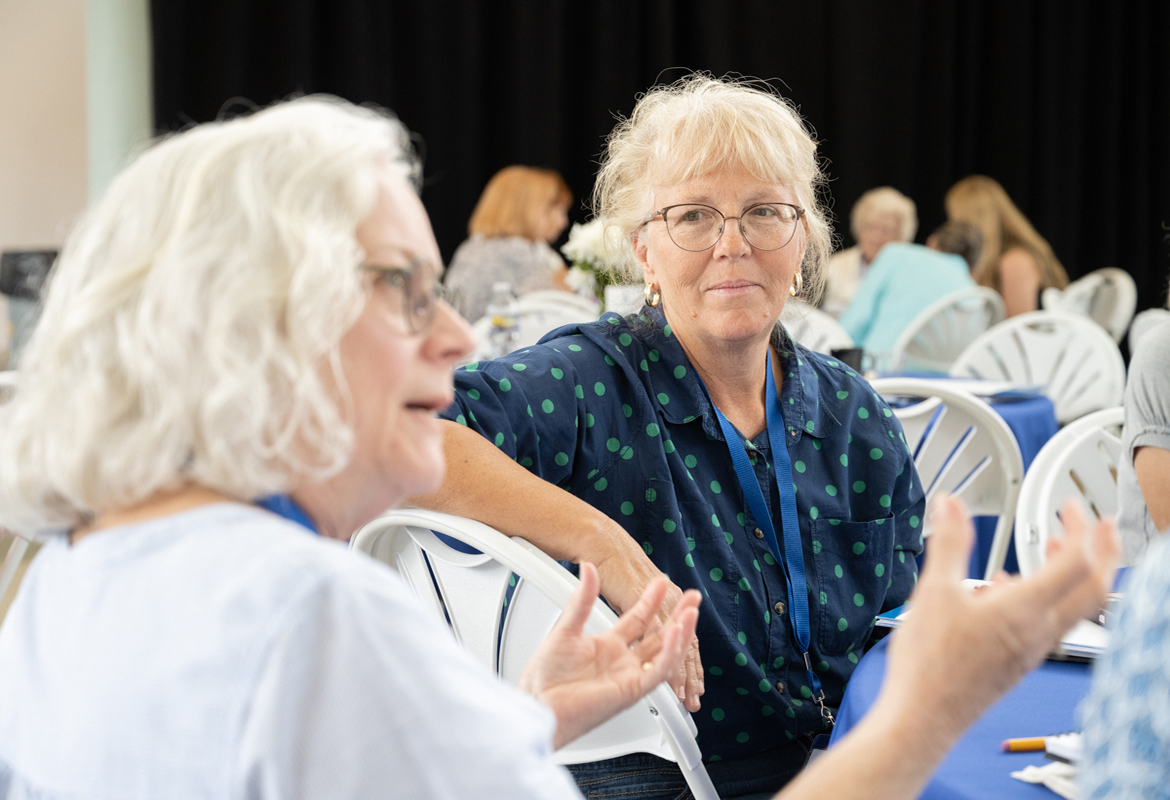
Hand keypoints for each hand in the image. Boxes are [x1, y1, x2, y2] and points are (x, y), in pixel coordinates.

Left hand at [517, 562, 700, 748]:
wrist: (537, 700)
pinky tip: (676, 634)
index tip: (662, 581)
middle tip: (692, 597)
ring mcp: (628, 676)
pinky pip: (657, 672)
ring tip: (691, 611)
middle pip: (658, 636)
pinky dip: (670, 653)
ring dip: (680, 633)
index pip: (638, 620)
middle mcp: (622, 662)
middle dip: (678, 616)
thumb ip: (582, 599)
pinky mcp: (630, 691)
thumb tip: (587, 568)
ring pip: (665, 654)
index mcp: (608, 646)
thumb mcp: (566, 627)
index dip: (652, 601)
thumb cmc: (546, 674)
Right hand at [875, 496, 1118, 743]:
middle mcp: (1039, 631)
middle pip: (1095, 589)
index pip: (1075, 562)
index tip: (1069, 508)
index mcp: (1024, 609)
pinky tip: (1008, 589)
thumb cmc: (930, 665)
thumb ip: (949, 543)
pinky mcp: (1019, 661)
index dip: (1080, 528)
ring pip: (1075, 608)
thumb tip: (951, 506)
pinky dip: (1045, 598)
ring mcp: (1033, 649)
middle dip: (1104, 552)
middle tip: (1102, 526)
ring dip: (1076, 574)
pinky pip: (1049, 624)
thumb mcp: (934, 591)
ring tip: (1057, 549)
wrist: (925, 717)